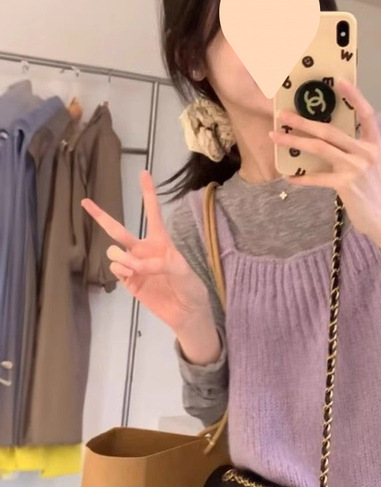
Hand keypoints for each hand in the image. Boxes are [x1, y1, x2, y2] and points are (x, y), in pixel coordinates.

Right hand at [81, 170, 208, 331]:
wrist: (186, 313)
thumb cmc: (190, 287)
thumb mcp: (183, 271)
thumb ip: (161, 263)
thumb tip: (136, 263)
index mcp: (161, 241)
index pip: (153, 213)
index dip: (148, 193)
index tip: (143, 172)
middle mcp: (143, 250)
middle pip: (118, 230)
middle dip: (101, 216)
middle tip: (85, 202)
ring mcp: (133, 265)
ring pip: (113, 251)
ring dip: (119, 256)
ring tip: (132, 266)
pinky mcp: (128, 281)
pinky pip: (115, 269)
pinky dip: (120, 270)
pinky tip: (130, 275)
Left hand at [269, 78, 380, 245]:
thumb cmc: (373, 189)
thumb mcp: (370, 162)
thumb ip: (353, 148)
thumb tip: (324, 136)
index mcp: (374, 142)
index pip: (366, 113)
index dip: (354, 96)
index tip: (339, 81)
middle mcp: (366, 152)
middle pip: (330, 131)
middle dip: (303, 121)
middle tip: (282, 114)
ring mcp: (356, 168)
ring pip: (320, 149)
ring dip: (294, 142)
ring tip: (276, 136)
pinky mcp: (346, 185)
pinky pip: (317, 178)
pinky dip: (301, 177)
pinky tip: (288, 176)